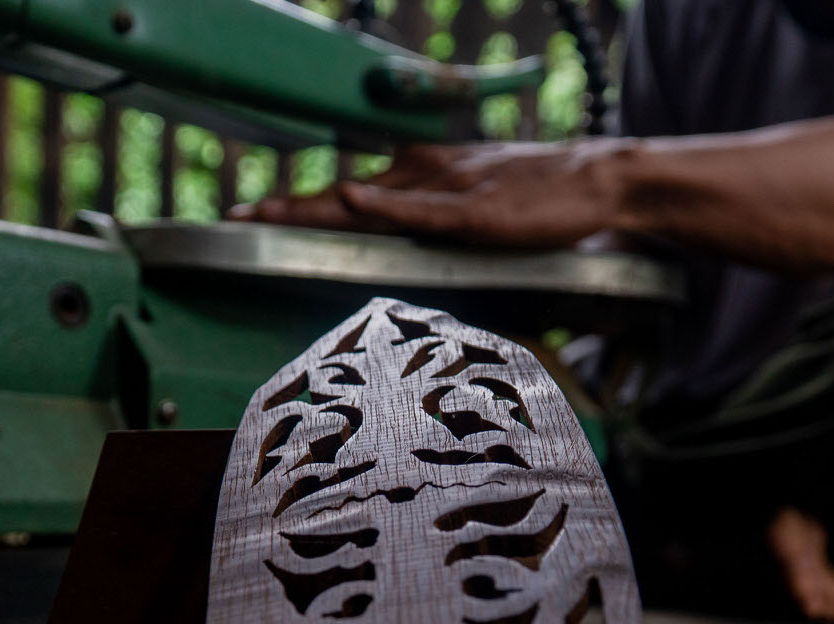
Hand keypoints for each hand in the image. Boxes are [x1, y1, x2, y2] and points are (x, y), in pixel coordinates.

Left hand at [228, 140, 629, 248]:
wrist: (598, 180)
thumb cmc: (541, 200)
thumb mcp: (474, 211)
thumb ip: (434, 222)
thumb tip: (399, 236)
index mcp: (421, 180)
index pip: (347, 195)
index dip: (297, 206)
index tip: (251, 216)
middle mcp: (424, 177)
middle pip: (343, 196)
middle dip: (287, 208)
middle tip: (235, 217)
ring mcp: (448, 192)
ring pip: (370, 198)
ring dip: (317, 205)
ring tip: (269, 212)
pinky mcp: (476, 210)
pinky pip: (423, 208)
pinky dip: (385, 203)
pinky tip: (351, 198)